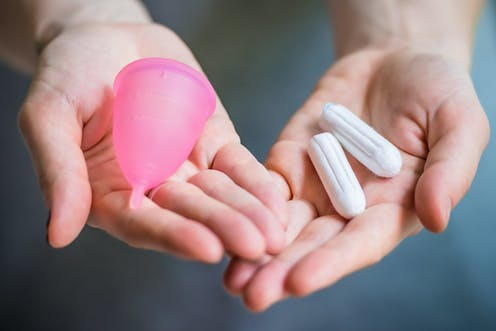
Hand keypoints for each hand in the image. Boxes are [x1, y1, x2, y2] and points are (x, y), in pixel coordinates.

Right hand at [18, 23, 286, 260]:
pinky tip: (278, 202)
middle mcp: (152, 190)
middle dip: (224, 230)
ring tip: (276, 235)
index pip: (144, 224)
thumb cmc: (69, 73)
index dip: (174, 236)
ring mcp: (188, 168)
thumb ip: (58, 170)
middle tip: (257, 247)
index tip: (207, 248)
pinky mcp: (214, 146)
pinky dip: (257, 184)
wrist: (109, 37)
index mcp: (110, 194)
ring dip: (249, 215)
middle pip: (191, 216)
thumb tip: (57, 234)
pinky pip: (239, 168)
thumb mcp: (49, 114)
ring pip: (222, 197)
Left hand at [224, 47, 489, 310]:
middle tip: (252, 296)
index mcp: (392, 207)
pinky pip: (264, 187)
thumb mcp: (458, 122)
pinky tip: (221, 223)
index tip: (299, 282)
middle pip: (313, 244)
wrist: (392, 60)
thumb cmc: (435, 90)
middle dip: (282, 270)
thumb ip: (450, 170)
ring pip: (282, 225)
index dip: (331, 263)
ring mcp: (316, 184)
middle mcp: (349, 205)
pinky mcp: (290, 160)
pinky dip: (244, 206)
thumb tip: (436, 219)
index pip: (359, 243)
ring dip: (256, 251)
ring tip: (230, 279)